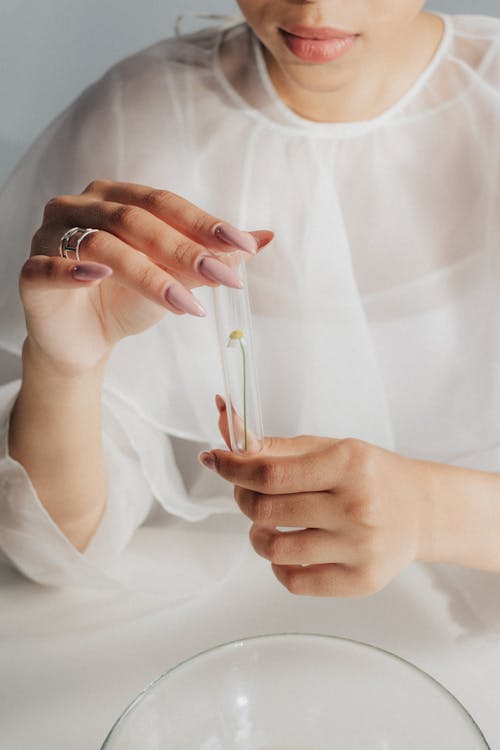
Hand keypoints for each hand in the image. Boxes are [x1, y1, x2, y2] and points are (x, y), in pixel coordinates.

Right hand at [21, 180, 272, 375]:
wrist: (85, 342)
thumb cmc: (128, 300)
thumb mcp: (176, 279)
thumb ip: (212, 257)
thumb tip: (265, 238)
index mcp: (117, 197)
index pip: (165, 203)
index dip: (204, 223)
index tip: (243, 247)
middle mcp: (82, 206)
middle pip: (136, 220)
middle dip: (185, 250)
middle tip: (225, 277)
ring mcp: (51, 236)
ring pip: (102, 245)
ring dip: (147, 273)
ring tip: (187, 304)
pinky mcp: (30, 271)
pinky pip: (49, 267)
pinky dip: (72, 270)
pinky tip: (100, 277)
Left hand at [200, 407, 435, 596]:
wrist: (422, 511)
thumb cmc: (370, 475)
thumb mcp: (330, 449)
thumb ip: (277, 448)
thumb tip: (227, 437)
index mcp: (349, 464)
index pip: (270, 473)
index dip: (232, 468)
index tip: (215, 460)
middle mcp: (357, 506)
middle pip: (266, 511)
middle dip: (243, 498)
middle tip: (249, 492)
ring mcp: (361, 547)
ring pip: (274, 549)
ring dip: (257, 535)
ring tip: (267, 525)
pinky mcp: (361, 581)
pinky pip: (295, 582)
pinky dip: (279, 566)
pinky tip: (288, 550)